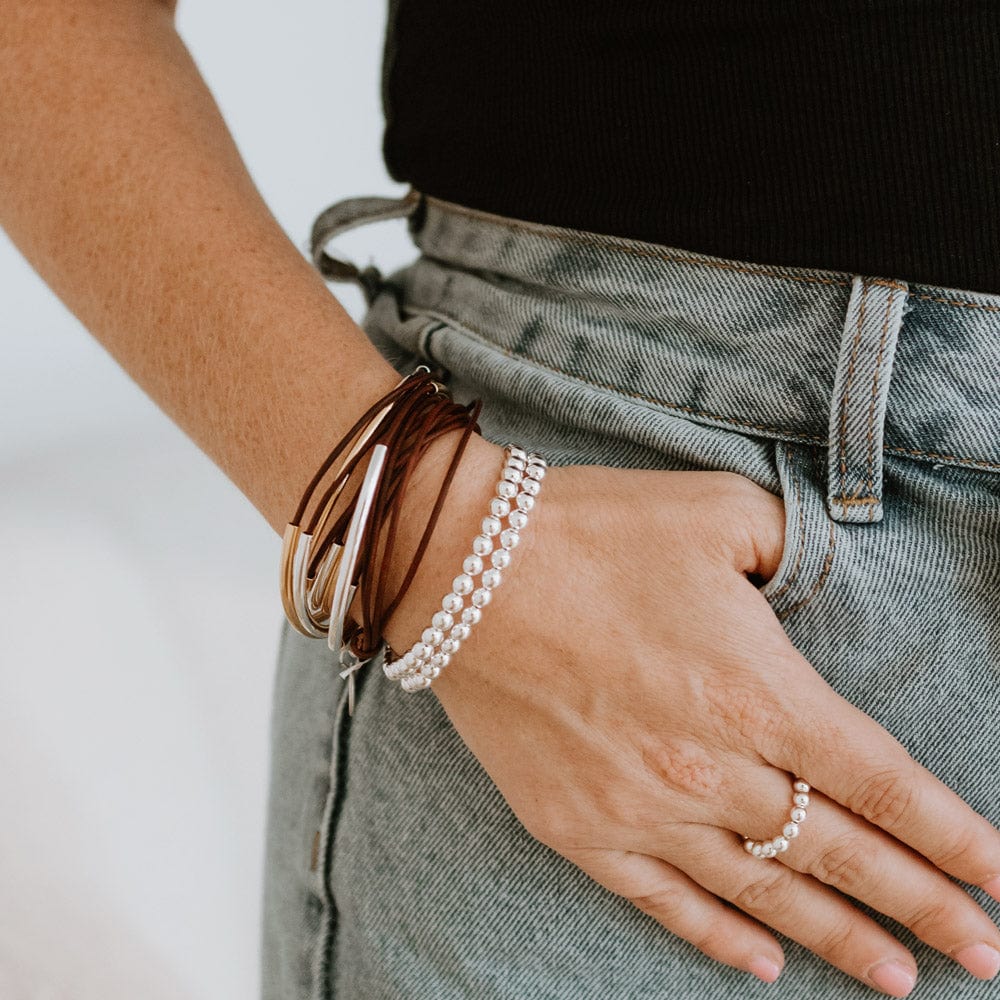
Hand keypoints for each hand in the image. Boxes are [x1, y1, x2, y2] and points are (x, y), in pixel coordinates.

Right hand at [382, 438, 999, 995]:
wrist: (460, 566)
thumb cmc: (591, 531)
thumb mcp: (715, 511)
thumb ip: (788, 547)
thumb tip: (814, 576)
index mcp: (754, 688)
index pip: (881, 782)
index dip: (951, 837)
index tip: (999, 880)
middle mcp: (708, 766)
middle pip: (838, 853)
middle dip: (923, 905)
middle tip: (985, 955)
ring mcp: (640, 808)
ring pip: (763, 892)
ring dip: (838, 937)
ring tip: (899, 976)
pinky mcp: (578, 825)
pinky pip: (665, 899)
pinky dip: (720, 934)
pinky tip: (764, 962)